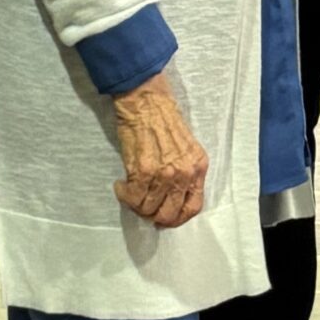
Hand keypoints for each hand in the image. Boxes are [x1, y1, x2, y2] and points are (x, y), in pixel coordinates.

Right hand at [112, 72, 208, 228]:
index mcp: (198, 166)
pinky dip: (124, 195)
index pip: (194, 206)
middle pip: (170, 214)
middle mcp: (184, 173)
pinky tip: (121, 185)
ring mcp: (165, 174)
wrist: (146, 101)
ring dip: (136, 204)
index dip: (178, 218)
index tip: (165, 217)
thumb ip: (183, 172)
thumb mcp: (186, 147)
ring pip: (149, 208)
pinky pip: (133, 197)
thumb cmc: (163, 119)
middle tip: (143, 206)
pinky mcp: (143, 171)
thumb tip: (170, 198)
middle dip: (154, 216)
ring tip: (130, 191)